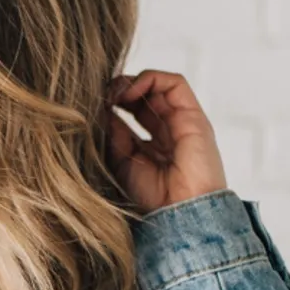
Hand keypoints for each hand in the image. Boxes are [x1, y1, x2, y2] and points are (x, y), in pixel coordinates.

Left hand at [101, 68, 227, 214]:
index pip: (131, 111)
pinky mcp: (193, 115)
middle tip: (102, 96)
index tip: (96, 108)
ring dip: (132, 82)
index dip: (113, 104)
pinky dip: (150, 79)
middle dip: (120, 90)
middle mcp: (168, 130)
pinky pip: (174, 83)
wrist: (178, 211)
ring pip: (158, 85)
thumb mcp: (121, 163)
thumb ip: (114, 135)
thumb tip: (104, 108)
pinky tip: (129, 93)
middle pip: (143, 95)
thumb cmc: (151, 197)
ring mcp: (182, 121)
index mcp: (151, 145)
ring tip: (114, 94)